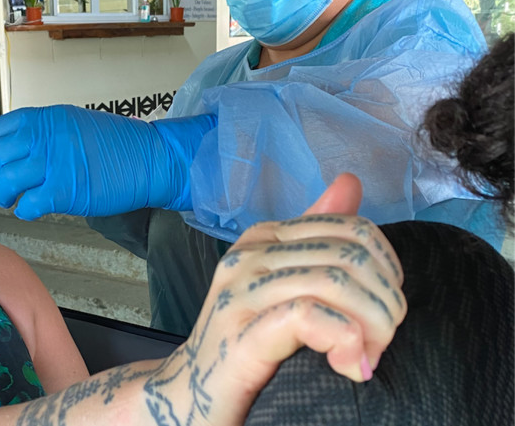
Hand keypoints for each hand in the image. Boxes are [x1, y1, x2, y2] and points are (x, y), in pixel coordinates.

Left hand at [0, 105, 214, 219]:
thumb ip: (47, 133)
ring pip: (7, 182)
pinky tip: (31, 210)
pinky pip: (28, 204)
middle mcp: (46, 137)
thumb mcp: (76, 124)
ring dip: (4, 195)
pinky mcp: (65, 191)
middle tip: (1, 186)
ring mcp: (54, 164)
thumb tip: (21, 150)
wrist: (151, 159)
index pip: (0, 130)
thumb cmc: (120, 145)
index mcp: (48, 118)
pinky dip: (24, 211)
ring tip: (12, 200)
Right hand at [143, 174, 405, 425]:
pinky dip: (344, 340)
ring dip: (372, 326)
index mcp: (263, 238)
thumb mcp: (283, 283)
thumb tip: (350, 183)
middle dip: (385, 303)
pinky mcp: (241, 334)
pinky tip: (348, 366)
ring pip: (334, 282)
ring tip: (369, 358)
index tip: (387, 310)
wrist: (191, 396)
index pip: (350, 227)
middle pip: (349, 255)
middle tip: (382, 343)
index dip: (387, 267)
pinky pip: (307, 316)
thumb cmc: (246, 343)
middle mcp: (249, 255)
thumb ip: (317, 237)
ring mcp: (240, 292)